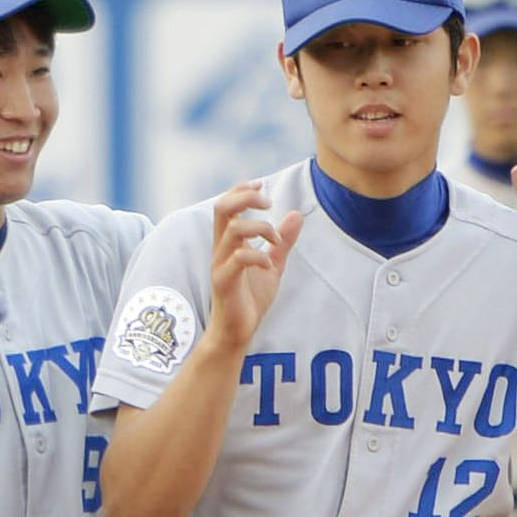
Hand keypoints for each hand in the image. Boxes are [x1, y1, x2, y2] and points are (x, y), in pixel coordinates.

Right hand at [198, 181, 302, 354]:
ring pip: (234, 229)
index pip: (227, 204)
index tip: (262, 184)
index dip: (242, 189)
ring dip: (260, 228)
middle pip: (223, 208)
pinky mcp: (224, 282)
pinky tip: (269, 265)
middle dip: (246, 197)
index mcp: (228, 242)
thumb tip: (296, 214)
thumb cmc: (249, 299)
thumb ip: (283, 241)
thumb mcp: (273, 264)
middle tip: (268, 202)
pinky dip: (259, 256)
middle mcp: (220, 249)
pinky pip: (239, 258)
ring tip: (276, 241)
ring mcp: (220, 265)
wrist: (236, 332)